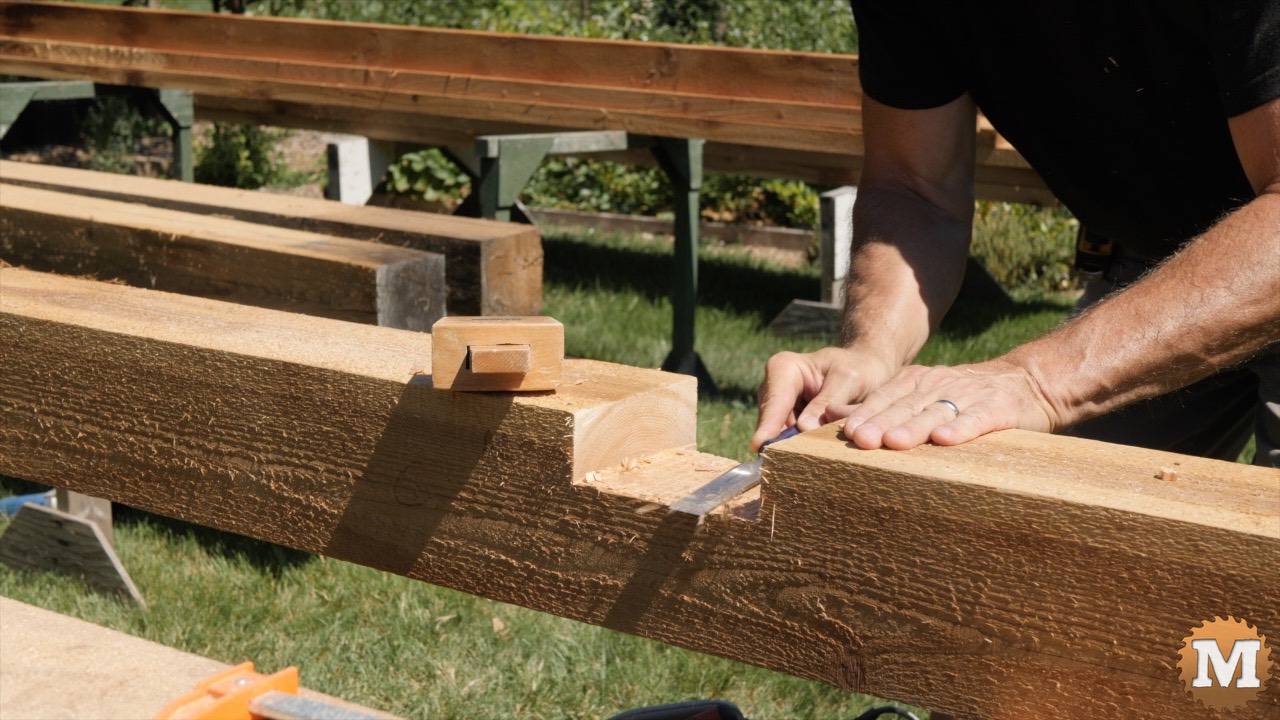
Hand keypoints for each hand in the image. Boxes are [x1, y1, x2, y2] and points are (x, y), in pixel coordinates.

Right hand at [752, 346, 896, 450]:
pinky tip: (811, 460)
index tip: (759, 446)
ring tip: (807, 463)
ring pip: (777, 436)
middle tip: (792, 465)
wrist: (865, 371)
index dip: (768, 424)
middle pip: (771, 422)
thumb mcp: (849, 380)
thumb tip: (803, 429)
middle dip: (780, 442)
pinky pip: (788, 441)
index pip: (775, 400)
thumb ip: (826, 402)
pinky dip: (799, 449)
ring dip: (792, 449)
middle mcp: (774, 388)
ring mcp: (778, 409)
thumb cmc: (858, 370)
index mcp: (784, 368)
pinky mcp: (786, 425)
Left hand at [841, 358, 1059, 449]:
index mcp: (918, 382)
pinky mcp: (998, 409)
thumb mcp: (923, 393)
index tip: (846, 431)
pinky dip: (960, 429)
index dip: (866, 413)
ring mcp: (969, 396)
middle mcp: (940, 386)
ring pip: (935, 413)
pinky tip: (945, 440)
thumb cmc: (965, 396)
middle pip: (905, 406)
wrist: (1028, 381)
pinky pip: (976, 419)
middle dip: (882, 423)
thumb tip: (833, 413)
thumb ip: (882, 405)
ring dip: (914, 428)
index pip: (886, 397)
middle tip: (860, 439)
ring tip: (894, 443)